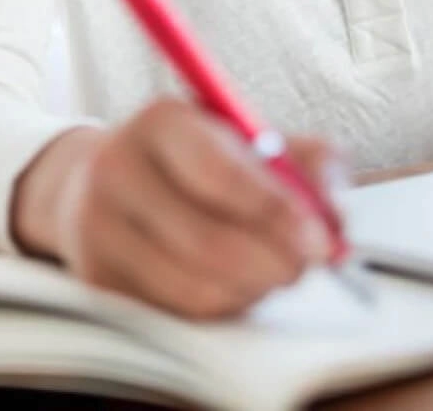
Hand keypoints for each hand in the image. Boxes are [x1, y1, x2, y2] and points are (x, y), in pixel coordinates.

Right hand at [11, 98, 342, 318]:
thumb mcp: (252, 137)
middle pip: (207, 240)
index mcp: (162, 120)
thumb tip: (336, 219)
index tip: (320, 241)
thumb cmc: (197, 158)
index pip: (221, 173)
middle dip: (273, 263)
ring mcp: (98, 226)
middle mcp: (118, 167)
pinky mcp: (96, 277)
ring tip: (269, 270)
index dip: (276, 212)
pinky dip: (220, 306)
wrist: (104, 178)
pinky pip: (175, 312)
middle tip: (306, 266)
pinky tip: (232, 283)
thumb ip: (308, 164)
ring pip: (194, 286)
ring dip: (250, 289)